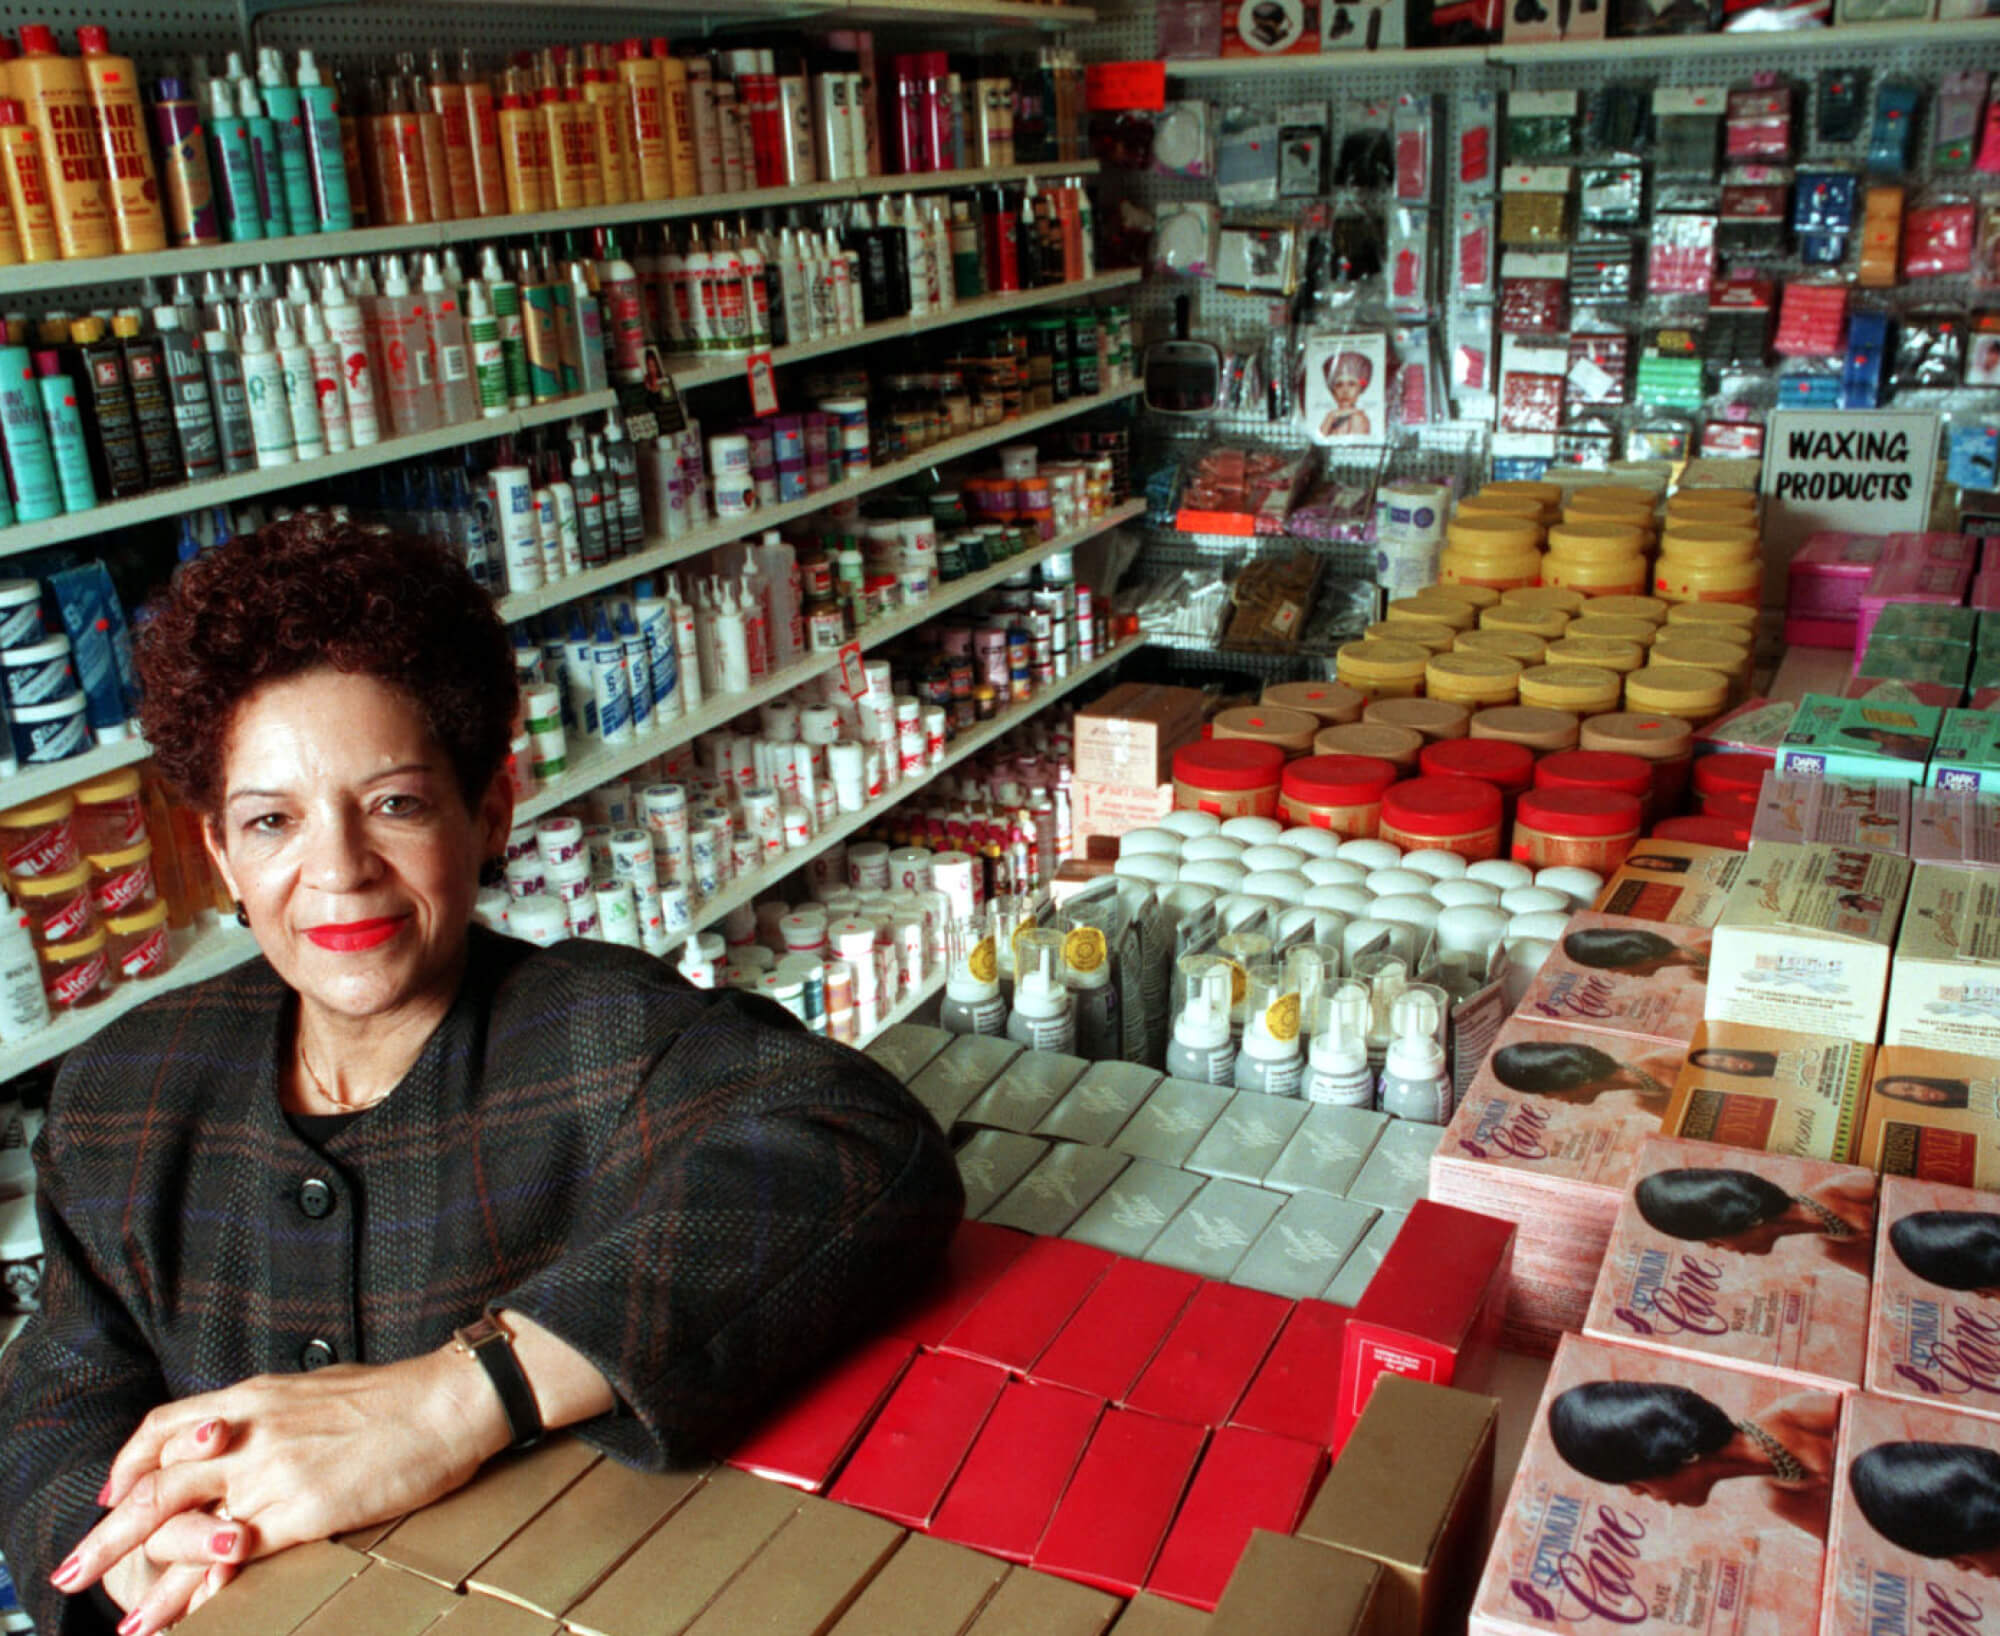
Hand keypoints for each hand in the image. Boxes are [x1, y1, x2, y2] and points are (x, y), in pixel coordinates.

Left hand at [53, 1348, 509, 1632]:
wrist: (446, 1402)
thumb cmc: (396, 1397)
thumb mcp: (317, 1391)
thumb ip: (273, 1414)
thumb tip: (250, 1434)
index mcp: (254, 1397)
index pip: (165, 1427)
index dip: (128, 1464)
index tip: (113, 1495)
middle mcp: (250, 1433)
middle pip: (155, 1485)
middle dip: (109, 1536)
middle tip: (76, 1572)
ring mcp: (273, 1473)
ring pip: (185, 1530)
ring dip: (148, 1579)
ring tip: (127, 1620)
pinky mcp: (303, 1511)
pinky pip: (235, 1557)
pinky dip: (204, 1591)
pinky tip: (190, 1614)